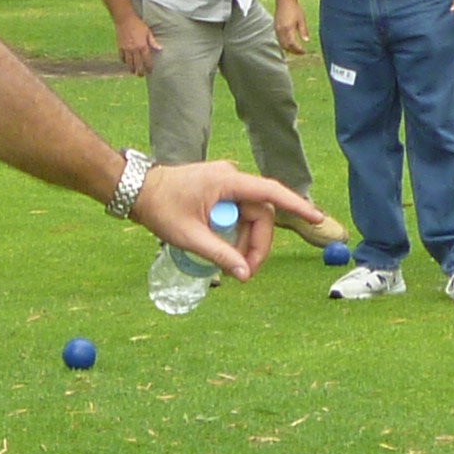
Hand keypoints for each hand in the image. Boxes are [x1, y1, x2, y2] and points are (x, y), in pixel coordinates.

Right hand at [112, 14, 160, 78]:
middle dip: (140, 71)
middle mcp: (134, 49)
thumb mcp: (148, 32)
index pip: (147, 60)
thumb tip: (160, 49)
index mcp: (143, 46)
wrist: (124, 19)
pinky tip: (126, 63)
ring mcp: (126, 49)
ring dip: (131, 68)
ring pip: (129, 63)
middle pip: (137, 64)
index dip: (149, 67)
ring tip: (133, 72)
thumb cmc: (138, 24)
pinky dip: (124, 61)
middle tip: (141, 75)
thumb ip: (153, 41)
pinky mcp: (120, 47)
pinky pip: (122, 57)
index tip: (150, 71)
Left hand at [138, 158, 335, 278]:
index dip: (297, 206)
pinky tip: (223, 251)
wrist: (136, 190)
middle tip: (244, 274)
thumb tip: (244, 274)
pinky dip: (234, 234)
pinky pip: (237, 214)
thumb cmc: (160, 208)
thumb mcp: (190, 236)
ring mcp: (225, 184)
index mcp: (227, 182)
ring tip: (229, 267)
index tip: (317, 218)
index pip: (271, 193)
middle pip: (261, 214)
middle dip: (257, 245)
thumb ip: (220, 254)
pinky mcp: (218, 191)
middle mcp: (231, 178)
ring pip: (249, 217)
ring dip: (244, 243)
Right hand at [272, 0, 305, 57]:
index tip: (304, 51)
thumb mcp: (301, 19)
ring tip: (297, 49)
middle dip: (293, 51)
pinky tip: (291, 44)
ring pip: (281, 44)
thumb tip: (307, 41)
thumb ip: (303, 31)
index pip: (292, 44)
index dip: (298, 50)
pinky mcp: (275, 28)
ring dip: (289, 49)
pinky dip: (285, 44)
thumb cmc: (294, 8)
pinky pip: (279, 40)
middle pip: (286, 46)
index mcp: (288, 28)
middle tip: (301, 52)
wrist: (284, 0)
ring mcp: (277, 30)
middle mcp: (281, 30)